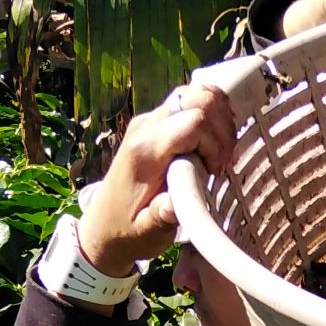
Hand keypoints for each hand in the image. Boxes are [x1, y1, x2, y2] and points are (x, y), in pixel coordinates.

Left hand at [80, 85, 235, 276]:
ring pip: (197, 94)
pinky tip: (213, 141)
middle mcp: (146, 126)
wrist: (104, 226)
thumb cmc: (128, 230)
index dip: (216, 143)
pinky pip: (191, 101)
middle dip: (222, 129)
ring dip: (219, 121)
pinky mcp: (156, 121)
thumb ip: (162, 215)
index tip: (214, 173)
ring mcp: (150, 119)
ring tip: (218, 154)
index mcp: (145, 151)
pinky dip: (211, 115)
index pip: (194, 121)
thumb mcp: (147, 231)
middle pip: (199, 99)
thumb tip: (175, 205)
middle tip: (220, 164)